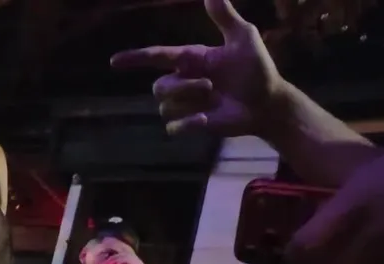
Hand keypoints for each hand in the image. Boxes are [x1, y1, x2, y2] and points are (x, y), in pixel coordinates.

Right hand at [111, 0, 284, 136]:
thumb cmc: (257, 69)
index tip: (115, 61)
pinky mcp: (194, 124)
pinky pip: (173, 127)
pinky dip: (188, 124)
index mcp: (191, 59)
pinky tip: (206, 119)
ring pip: (164, 107)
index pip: (155, 56)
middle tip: (210, 85)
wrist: (268, 102)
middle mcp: (184, 81)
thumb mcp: (244, 37)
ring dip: (189, 102)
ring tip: (212, 99)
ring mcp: (188, 104)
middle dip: (181, 86)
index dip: (134, 58)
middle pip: (158, 87)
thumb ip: (224, 16)